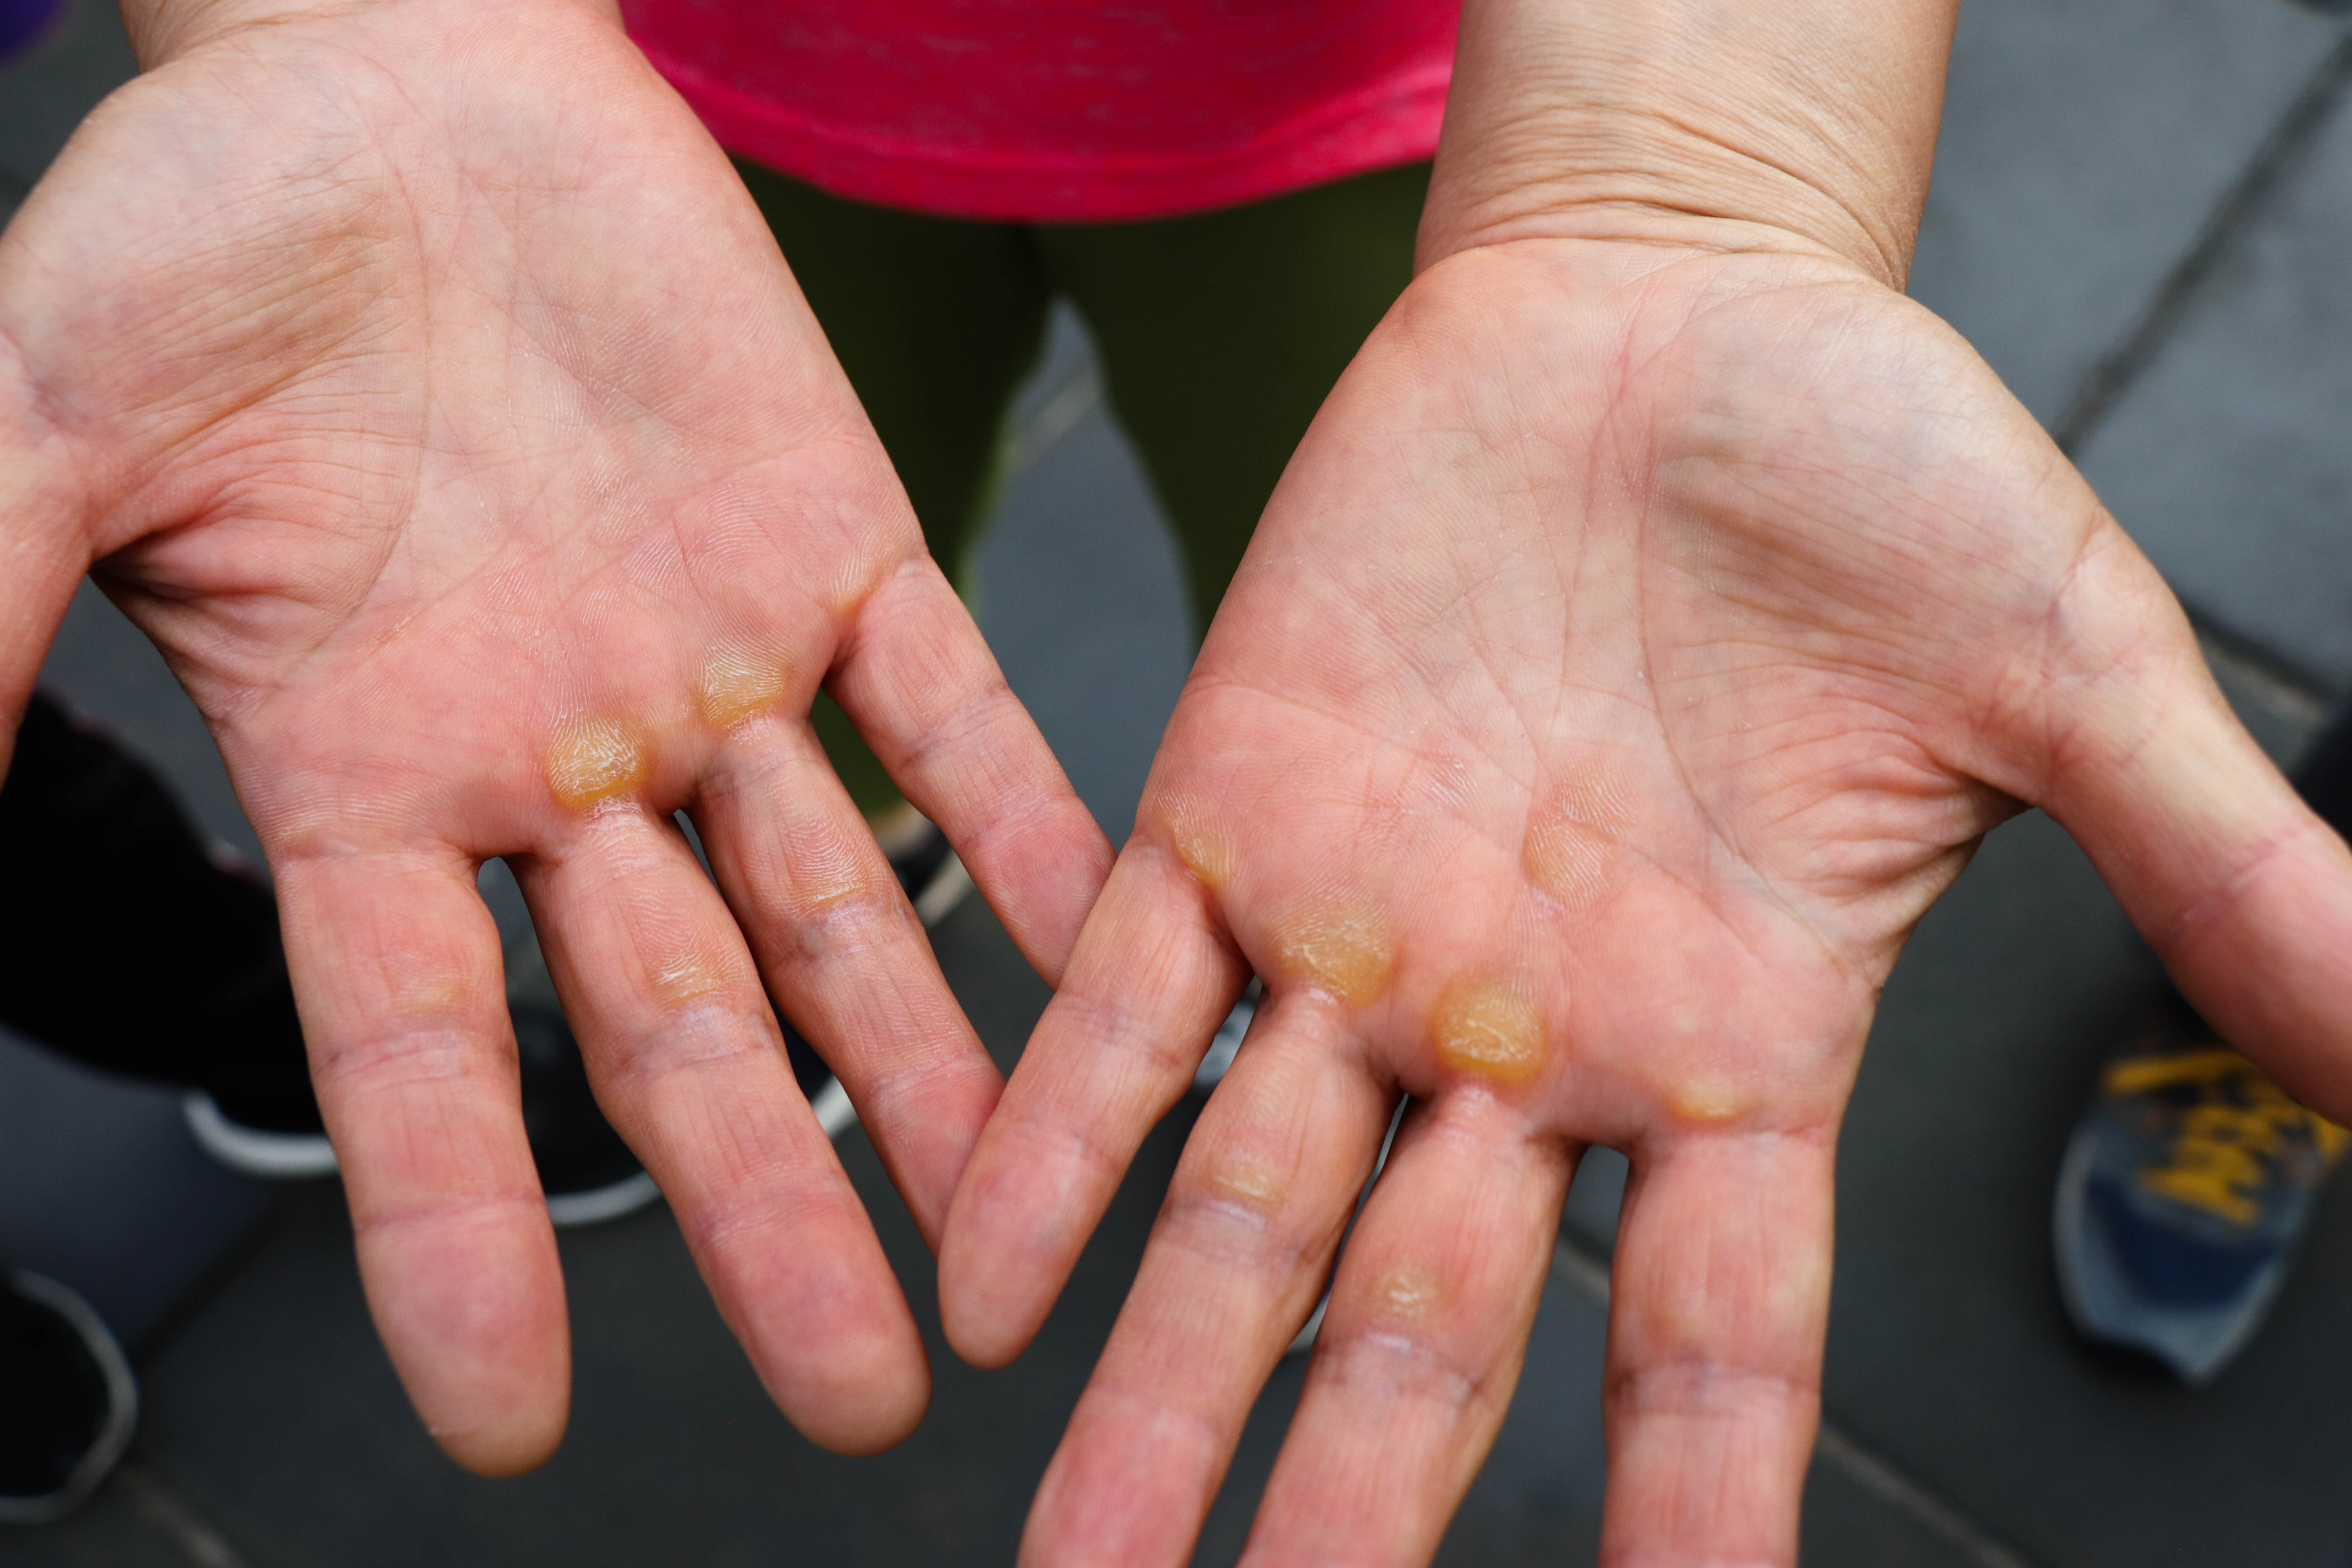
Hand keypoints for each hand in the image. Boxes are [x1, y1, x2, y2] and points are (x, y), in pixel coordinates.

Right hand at [0, 0, 1108, 1470]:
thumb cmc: (203, 228)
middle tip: (862, 1391)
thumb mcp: (46, 419)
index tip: (506, 1422)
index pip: (411, 1064)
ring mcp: (714, 668)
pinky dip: (1029, 831)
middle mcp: (561, 766)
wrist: (394, 68)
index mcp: (374, 773)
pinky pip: (954, 720)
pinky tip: (1107, 952)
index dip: (456, 1240)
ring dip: (931, 1077)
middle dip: (768, 1206)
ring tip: (1016, 1237)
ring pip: (838, 918)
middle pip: (675, 1037)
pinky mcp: (840, 547)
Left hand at [938, 232, 2351, 1562]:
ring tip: (1078, 1555)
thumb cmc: (1877, 475)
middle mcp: (1526, 1041)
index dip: (1682, 1512)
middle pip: (1427, 1333)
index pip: (1710, 1345)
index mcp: (1725, 1045)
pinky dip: (1049, 1136)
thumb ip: (2216, 876)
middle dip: (1340, 1509)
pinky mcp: (1233, 812)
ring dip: (1159, 1392)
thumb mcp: (2068, 676)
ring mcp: (1364, 942)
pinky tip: (987, 1276)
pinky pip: (1120, 1012)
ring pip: (1244, 1215)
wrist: (1674, 308)